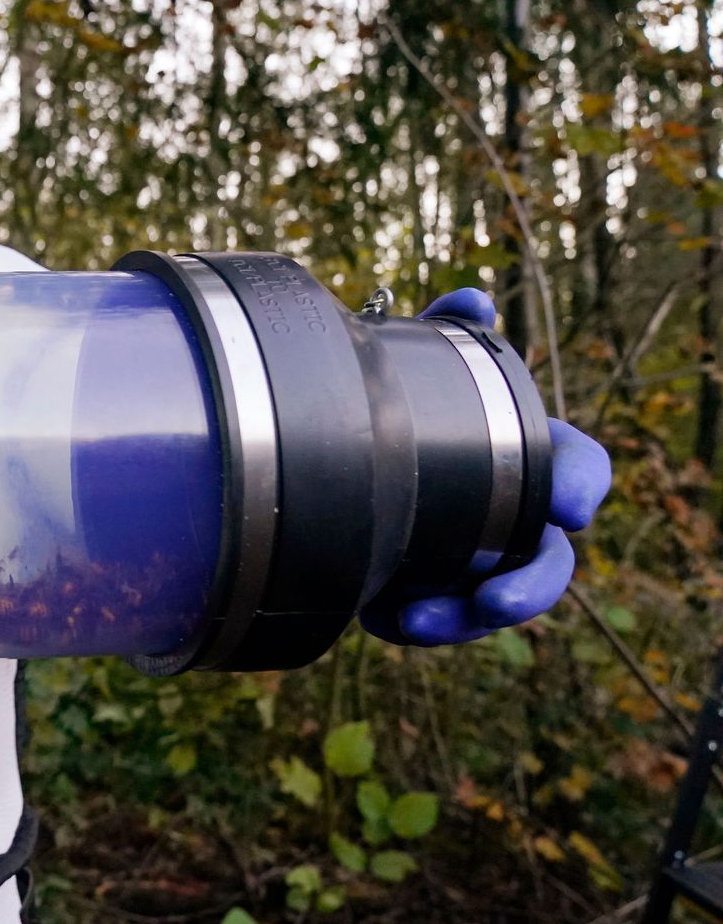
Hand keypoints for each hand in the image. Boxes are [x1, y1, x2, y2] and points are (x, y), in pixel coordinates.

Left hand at [360, 288, 611, 646]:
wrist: (340, 466)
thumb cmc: (406, 414)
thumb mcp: (418, 368)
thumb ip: (446, 332)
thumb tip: (473, 300)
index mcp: (525, 460)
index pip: (577, 470)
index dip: (583, 485)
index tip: (571, 508)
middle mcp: (512, 520)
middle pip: (549, 563)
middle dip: (530, 588)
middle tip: (494, 600)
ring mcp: (475, 563)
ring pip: (491, 605)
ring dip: (463, 620)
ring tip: (419, 623)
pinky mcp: (430, 594)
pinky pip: (434, 621)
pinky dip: (409, 622)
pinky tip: (380, 619)